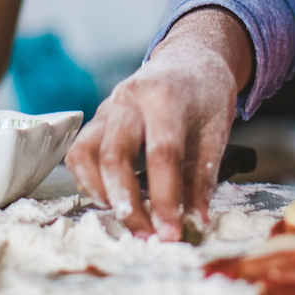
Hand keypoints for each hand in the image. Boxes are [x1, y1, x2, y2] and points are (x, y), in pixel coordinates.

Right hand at [65, 8, 250, 240]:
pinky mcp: (96, 118)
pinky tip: (111, 198)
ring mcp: (107, 106)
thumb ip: (203, 178)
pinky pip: (78, 152)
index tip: (172, 233)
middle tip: (146, 236)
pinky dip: (88, 181)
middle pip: (114, 156)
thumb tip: (194, 223)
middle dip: (127, 205)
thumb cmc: (206, 94)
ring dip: (102, 194)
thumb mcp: (216, 132)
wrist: (190, 58)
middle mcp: (129, 99)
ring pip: (85, 154)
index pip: (162, 154)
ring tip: (128, 218)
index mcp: (166, 97)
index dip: (165, 199)